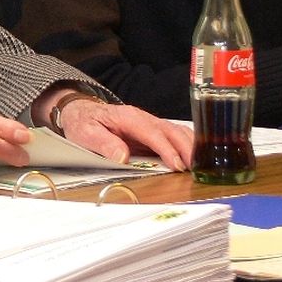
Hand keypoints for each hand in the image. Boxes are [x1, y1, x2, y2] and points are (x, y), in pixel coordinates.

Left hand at [47, 95, 191, 170]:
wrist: (81, 112)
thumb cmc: (84, 122)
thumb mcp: (86, 133)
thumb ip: (103, 143)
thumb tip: (122, 156)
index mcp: (127, 117)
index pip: (152, 133)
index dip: (167, 149)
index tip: (177, 165)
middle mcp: (143, 118)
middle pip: (171, 131)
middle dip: (186, 149)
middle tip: (196, 169)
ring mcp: (150, 124)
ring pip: (178, 132)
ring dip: (191, 147)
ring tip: (201, 167)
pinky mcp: (154, 131)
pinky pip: (176, 136)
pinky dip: (189, 146)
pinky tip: (196, 158)